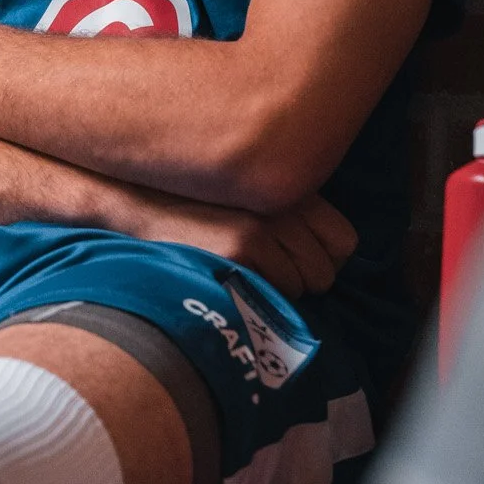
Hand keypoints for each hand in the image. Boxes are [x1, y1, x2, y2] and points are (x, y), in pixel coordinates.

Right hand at [123, 190, 357, 301]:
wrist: (139, 201)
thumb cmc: (195, 205)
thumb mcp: (249, 193)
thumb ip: (289, 214)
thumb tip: (324, 262)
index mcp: (291, 186)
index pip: (345, 241)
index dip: (324, 259)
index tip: (298, 261)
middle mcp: (285, 201)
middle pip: (326, 271)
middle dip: (301, 278)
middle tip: (265, 270)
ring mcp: (266, 224)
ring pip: (305, 285)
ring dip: (281, 289)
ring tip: (246, 273)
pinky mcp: (243, 247)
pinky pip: (278, 293)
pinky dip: (261, 297)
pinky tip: (233, 278)